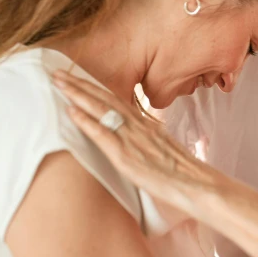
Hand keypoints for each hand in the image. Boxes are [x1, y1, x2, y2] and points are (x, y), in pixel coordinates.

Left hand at [52, 70, 213, 216]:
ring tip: (59, 81)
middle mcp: (139, 126)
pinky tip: (71, 110)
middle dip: (81, 84)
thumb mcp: (167, 150)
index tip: (78, 78)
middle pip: (106, 99)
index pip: (117, 101)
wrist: (198, 184)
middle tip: (59, 72)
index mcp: (147, 125)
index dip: (96, 88)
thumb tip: (144, 138)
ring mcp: (132, 140)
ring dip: (78, 94)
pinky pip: (102, 134)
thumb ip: (152, 141)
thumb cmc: (185, 174)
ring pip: (100, 110)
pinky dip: (85, 121)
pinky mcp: (126, 157)